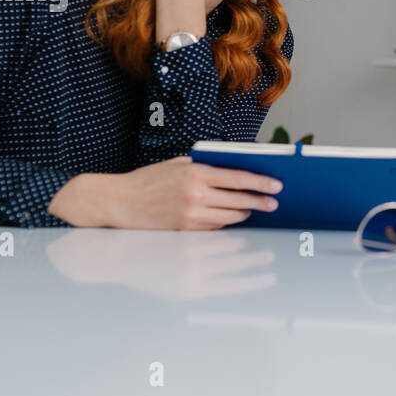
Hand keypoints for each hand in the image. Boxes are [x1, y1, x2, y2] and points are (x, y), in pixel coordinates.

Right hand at [108, 156, 283, 229]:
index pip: (237, 178)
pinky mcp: (185, 230)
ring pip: (230, 217)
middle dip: (259, 202)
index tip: (276, 185)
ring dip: (244, 214)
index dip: (260, 182)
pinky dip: (226, 223)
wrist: (120, 201)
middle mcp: (195, 195)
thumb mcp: (176, 165)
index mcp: (195, 174)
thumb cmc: (147, 180)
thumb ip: (203, 167)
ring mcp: (191, 215)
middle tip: (273, 203)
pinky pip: (215, 228)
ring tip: (253, 210)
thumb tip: (233, 172)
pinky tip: (232, 219)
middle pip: (239, 201)